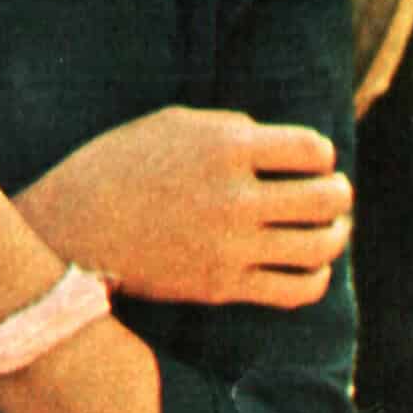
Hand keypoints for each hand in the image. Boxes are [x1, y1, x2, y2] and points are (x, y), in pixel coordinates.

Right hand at [15, 106, 351, 308]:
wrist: (74, 227)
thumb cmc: (119, 164)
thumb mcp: (170, 123)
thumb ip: (229, 128)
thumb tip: (277, 144)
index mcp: (224, 145)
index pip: (312, 149)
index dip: (319, 153)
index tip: (311, 158)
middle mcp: (236, 196)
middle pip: (327, 197)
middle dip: (338, 192)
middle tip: (333, 191)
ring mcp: (232, 246)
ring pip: (320, 244)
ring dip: (334, 233)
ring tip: (330, 227)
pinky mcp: (224, 286)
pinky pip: (297, 288)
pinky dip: (315, 276)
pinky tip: (309, 264)